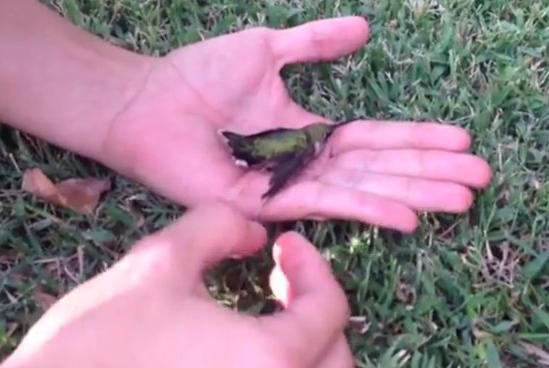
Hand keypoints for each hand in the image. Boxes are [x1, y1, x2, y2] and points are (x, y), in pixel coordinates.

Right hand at [0, 203, 353, 367]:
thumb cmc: (100, 336)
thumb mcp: (159, 262)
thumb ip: (217, 227)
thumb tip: (252, 230)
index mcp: (269, 362)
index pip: (329, 313)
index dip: (313, 268)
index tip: (285, 245)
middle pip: (336, 360)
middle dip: (317, 310)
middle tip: (282, 277)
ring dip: (307, 348)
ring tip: (271, 313)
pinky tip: (243, 348)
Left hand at [103, 16, 491, 231]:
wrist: (147, 100)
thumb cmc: (197, 75)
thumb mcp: (266, 50)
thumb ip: (314, 44)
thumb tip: (365, 29)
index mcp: (305, 130)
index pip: (372, 138)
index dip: (416, 139)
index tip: (460, 141)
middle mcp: (301, 162)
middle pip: (375, 168)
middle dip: (427, 173)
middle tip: (478, 179)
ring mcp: (283, 184)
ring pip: (358, 189)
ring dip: (410, 193)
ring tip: (459, 198)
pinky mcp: (261, 202)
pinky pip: (319, 204)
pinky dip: (363, 208)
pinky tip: (404, 214)